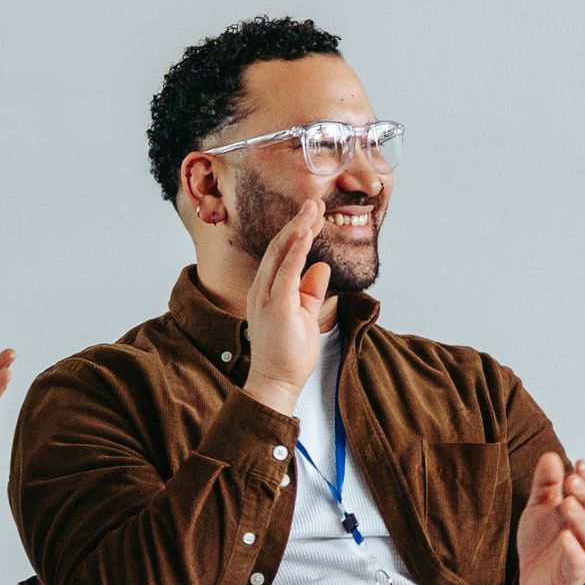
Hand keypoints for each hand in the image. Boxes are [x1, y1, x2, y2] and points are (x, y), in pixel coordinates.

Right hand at [243, 196, 331, 417]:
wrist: (277, 381)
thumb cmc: (288, 354)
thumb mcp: (305, 314)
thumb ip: (311, 290)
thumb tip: (321, 267)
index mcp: (267, 291)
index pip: (281, 254)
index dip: (297, 232)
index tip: (312, 215)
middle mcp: (262, 290)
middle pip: (278, 247)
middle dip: (297, 223)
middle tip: (314, 202)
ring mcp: (267, 297)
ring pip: (280, 253)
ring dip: (298, 229)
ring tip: (312, 209)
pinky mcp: (277, 305)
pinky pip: (286, 270)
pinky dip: (296, 249)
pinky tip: (306, 233)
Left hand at [517, 450, 584, 584]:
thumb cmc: (541, 545)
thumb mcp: (539, 509)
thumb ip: (545, 485)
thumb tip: (551, 456)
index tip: (579, 463)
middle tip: (572, 479)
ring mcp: (584, 559)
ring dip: (581, 518)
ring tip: (567, 502)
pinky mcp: (571, 579)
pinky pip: (578, 565)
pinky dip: (574, 551)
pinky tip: (565, 537)